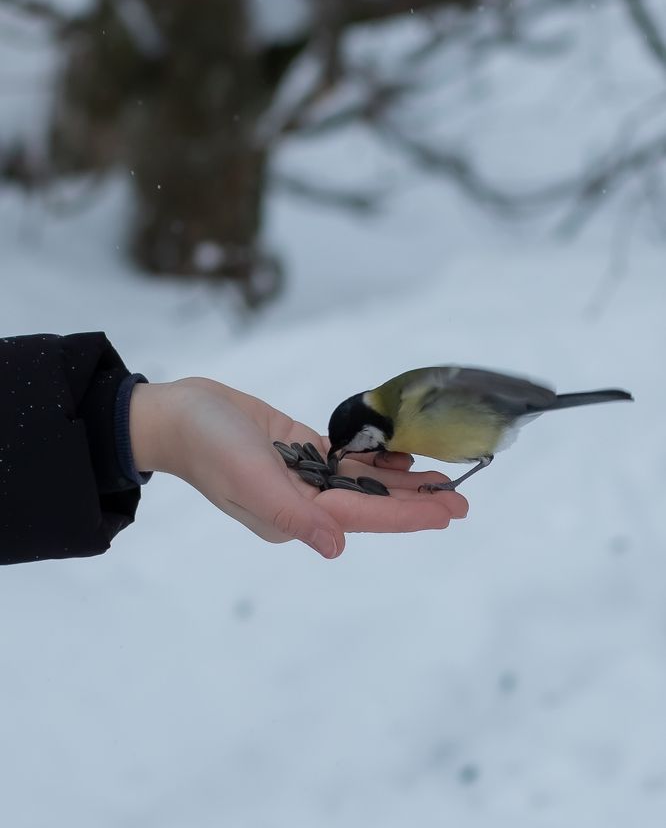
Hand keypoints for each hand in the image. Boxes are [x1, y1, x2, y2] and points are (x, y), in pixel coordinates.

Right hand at [129, 377, 467, 558]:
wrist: (175, 414)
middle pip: (372, 502)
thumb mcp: (250, 480)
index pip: (365, 516)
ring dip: (402, 481)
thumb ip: (295, 515)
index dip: (410, 514)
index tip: (449, 512)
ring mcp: (301, 474)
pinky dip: (373, 459)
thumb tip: (337, 548)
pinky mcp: (296, 448)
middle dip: (417, 502)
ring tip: (442, 478)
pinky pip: (344, 458)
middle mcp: (303, 500)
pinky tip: (400, 457)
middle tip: (463, 499)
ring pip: (363, 481)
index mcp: (294, 516)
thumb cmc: (209, 447)